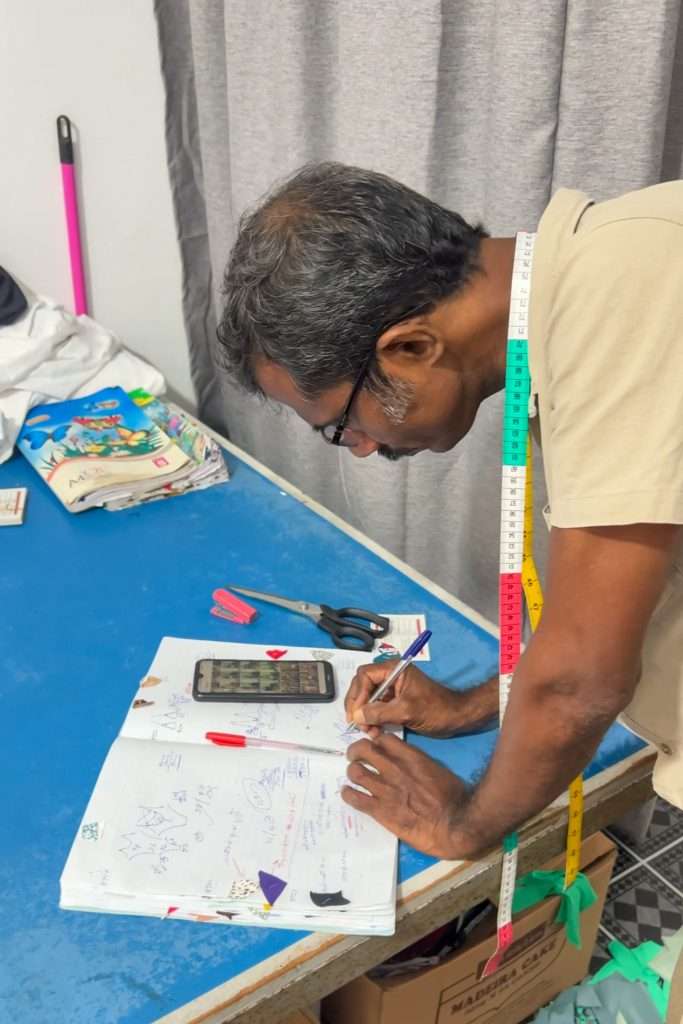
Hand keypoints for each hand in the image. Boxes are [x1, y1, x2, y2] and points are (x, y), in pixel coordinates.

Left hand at [342, 733, 477, 859]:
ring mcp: (385, 790)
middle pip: (363, 749)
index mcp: (411, 757)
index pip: (383, 738)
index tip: (374, 746)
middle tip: (355, 757)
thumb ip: (419, 762)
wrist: (455, 824)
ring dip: (352, 772)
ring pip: (355, 772)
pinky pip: (355, 798)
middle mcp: (394, 769)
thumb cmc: (454, 797)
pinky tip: (349, 794)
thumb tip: (409, 762)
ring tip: (354, 777)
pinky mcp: (380, 811)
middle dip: (356, 751)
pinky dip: (348, 794)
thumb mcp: (438, 770)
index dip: (375, 740)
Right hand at [344, 661, 470, 736]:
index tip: (355, 714)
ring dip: (365, 715)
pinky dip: (374, 719)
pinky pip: (378, 708)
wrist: (457, 718)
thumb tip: (356, 716)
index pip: (365, 675)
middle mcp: (391, 676)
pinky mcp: (396, 701)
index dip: (357, 694)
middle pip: (363, 686)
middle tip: (356, 724)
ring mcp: (393, 689)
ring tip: (368, 731)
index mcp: (394, 670)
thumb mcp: (406, 711)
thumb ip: (379, 712)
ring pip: (369, 699)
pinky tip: (375, 731)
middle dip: (359, 705)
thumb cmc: (436, 709)